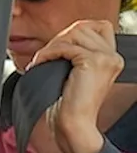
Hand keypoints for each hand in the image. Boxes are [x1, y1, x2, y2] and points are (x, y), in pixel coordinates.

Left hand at [29, 19, 121, 152]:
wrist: (75, 126)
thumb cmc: (70, 106)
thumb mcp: (75, 74)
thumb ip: (75, 54)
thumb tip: (58, 39)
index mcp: (111, 58)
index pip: (96, 26)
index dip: (73, 32)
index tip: (55, 49)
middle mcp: (113, 56)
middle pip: (82, 27)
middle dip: (58, 39)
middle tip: (44, 57)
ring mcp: (106, 58)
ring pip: (73, 34)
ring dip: (51, 46)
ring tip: (41, 62)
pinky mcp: (92, 62)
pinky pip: (64, 47)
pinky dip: (46, 54)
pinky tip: (38, 65)